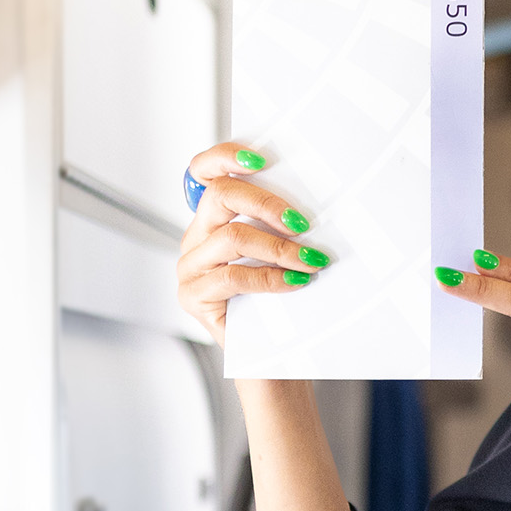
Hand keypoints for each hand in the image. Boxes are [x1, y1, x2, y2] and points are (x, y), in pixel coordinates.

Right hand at [176, 142, 330, 345]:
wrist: (274, 353)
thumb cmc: (281, 300)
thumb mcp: (282, 253)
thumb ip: (283, 224)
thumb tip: (319, 199)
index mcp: (214, 218)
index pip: (204, 171)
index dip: (225, 156)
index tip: (259, 158)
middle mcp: (197, 236)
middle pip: (220, 196)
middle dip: (267, 204)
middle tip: (303, 224)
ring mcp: (190, 267)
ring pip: (231, 238)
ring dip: (279, 248)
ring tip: (311, 262)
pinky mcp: (192, 296)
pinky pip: (232, 277)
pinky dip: (270, 277)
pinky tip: (295, 282)